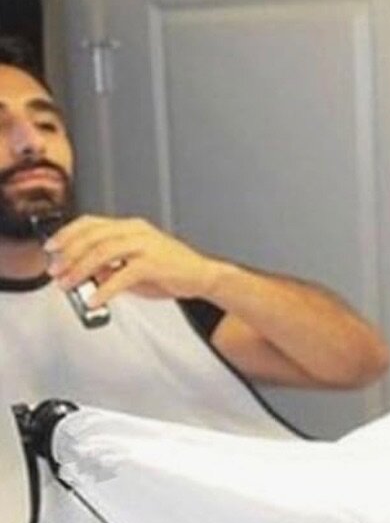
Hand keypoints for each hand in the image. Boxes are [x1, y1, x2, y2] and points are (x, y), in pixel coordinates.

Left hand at [42, 214, 222, 306]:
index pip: (91, 223)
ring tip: (68, 285)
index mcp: (131, 227)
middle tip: (55, 272)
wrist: (204, 277)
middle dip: (68, 255)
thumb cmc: (173, 271)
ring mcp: (146, 246)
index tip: (51, 248)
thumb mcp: (137, 266)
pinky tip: (94, 299)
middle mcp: (136, 231)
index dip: (67, 234)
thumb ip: (112, 267)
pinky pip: (122, 276)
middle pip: (92, 237)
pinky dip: (104, 289)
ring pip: (102, 252)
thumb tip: (87, 276)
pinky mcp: (154, 265)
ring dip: (80, 270)